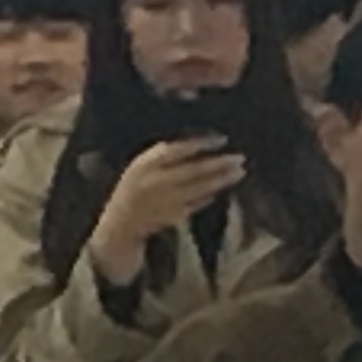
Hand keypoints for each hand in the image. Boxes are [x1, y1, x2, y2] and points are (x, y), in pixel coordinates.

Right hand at [90, 137, 244, 282]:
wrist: (122, 222)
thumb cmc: (135, 186)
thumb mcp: (141, 165)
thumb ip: (164, 155)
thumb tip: (200, 144)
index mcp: (146, 163)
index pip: (178, 149)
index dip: (202, 143)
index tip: (222, 139)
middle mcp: (156, 181)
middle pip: (194, 170)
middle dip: (219, 163)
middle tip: (239, 157)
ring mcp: (167, 200)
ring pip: (200, 188)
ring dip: (222, 180)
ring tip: (239, 172)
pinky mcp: (176, 216)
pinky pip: (198, 203)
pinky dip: (210, 196)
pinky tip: (222, 189)